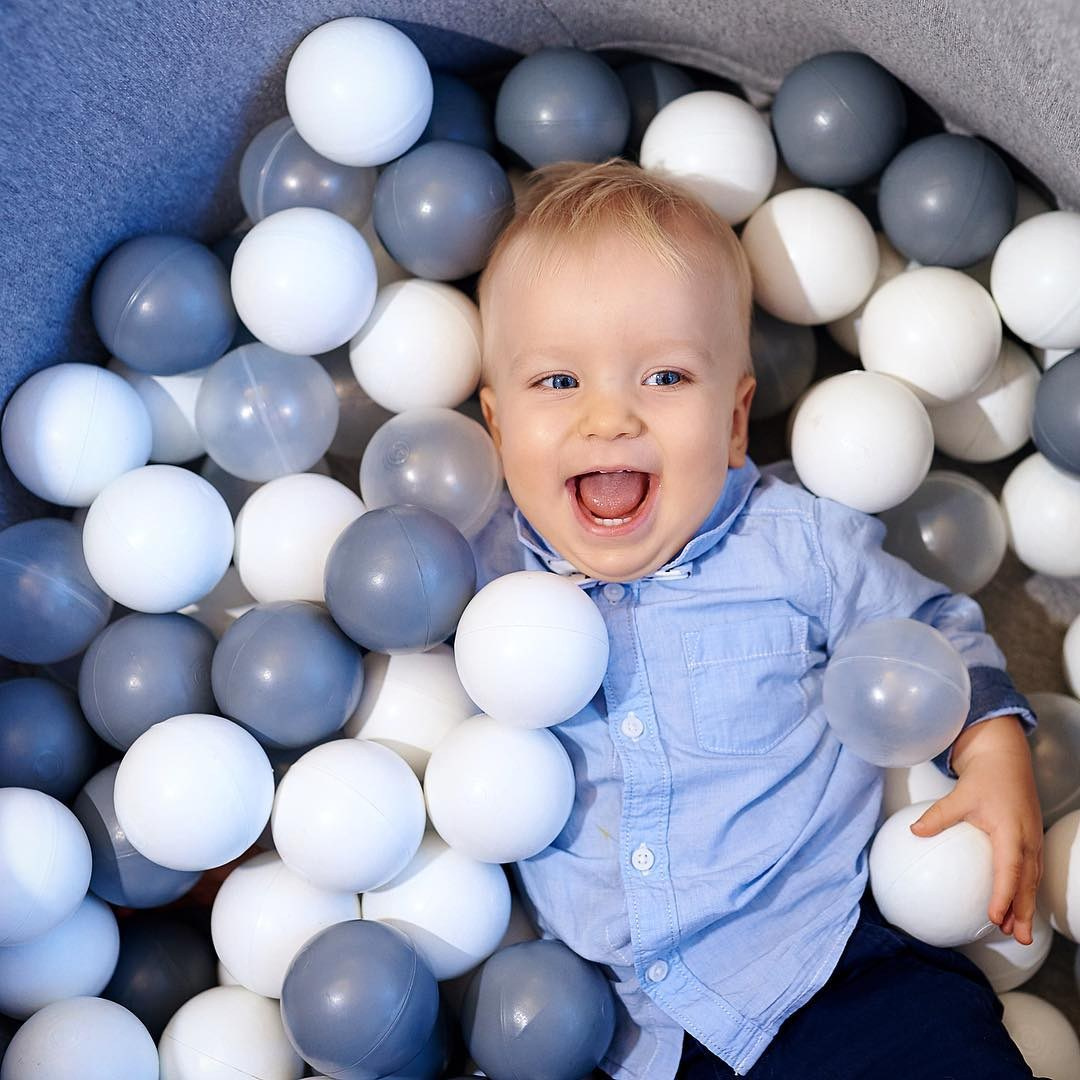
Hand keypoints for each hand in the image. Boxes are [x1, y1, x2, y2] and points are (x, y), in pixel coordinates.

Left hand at [908, 715, 1042, 945]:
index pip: (1008, 871)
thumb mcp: (959, 796)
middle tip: (1017, 937)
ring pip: (1032, 880)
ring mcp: (1032, 840)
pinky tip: (1016, 904)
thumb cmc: (985, 777)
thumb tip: (914, 832)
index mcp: (1011, 832)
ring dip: (1026, 905)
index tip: (995, 917)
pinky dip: (1025, 890)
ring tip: (1018, 931)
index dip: (1004, 896)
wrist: (1006, 758)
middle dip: (1023, 912)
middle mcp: (1027, 839)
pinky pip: (1031, 870)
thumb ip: (938, 816)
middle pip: (1027, 883)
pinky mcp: (1031, 838)